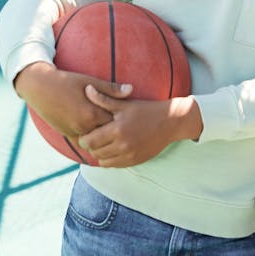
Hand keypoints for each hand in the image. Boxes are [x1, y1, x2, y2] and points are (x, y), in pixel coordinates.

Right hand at [14, 61, 132, 138]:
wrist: (41, 88)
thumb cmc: (67, 82)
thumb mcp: (90, 82)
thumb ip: (111, 89)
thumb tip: (131, 90)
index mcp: (91, 113)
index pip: (115, 122)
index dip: (123, 119)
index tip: (130, 117)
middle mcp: (83, 126)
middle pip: (106, 133)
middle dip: (115, 131)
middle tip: (126, 128)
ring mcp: (74, 132)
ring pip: (95, 140)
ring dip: (103, 137)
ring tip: (115, 133)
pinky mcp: (67, 134)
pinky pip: (83, 143)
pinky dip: (92, 141)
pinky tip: (100, 138)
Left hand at [78, 86, 202, 167]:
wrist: (170, 122)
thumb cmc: (146, 110)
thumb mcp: (124, 104)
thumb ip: (103, 99)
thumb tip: (87, 89)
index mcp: (117, 129)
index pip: (89, 141)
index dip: (84, 138)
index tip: (86, 132)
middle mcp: (122, 145)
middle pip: (95, 153)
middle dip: (91, 146)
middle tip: (94, 138)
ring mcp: (129, 155)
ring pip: (103, 162)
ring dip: (101, 154)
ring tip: (104, 144)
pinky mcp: (135, 161)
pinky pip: (115, 166)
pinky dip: (111, 159)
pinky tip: (114, 149)